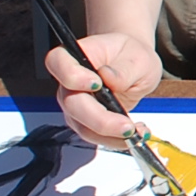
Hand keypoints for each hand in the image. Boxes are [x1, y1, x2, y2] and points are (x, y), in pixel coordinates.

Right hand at [43, 31, 162, 146]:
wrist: (133, 66)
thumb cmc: (131, 56)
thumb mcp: (138, 58)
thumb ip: (124, 69)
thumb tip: (109, 78)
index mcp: (78, 55)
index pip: (58, 62)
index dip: (72, 76)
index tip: (96, 84)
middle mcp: (70, 82)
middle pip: (72, 104)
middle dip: (100, 120)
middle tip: (127, 126)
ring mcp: (75, 104)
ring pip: (83, 126)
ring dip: (111, 135)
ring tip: (137, 132)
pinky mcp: (85, 122)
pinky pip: (95, 136)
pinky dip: (116, 139)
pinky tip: (137, 133)